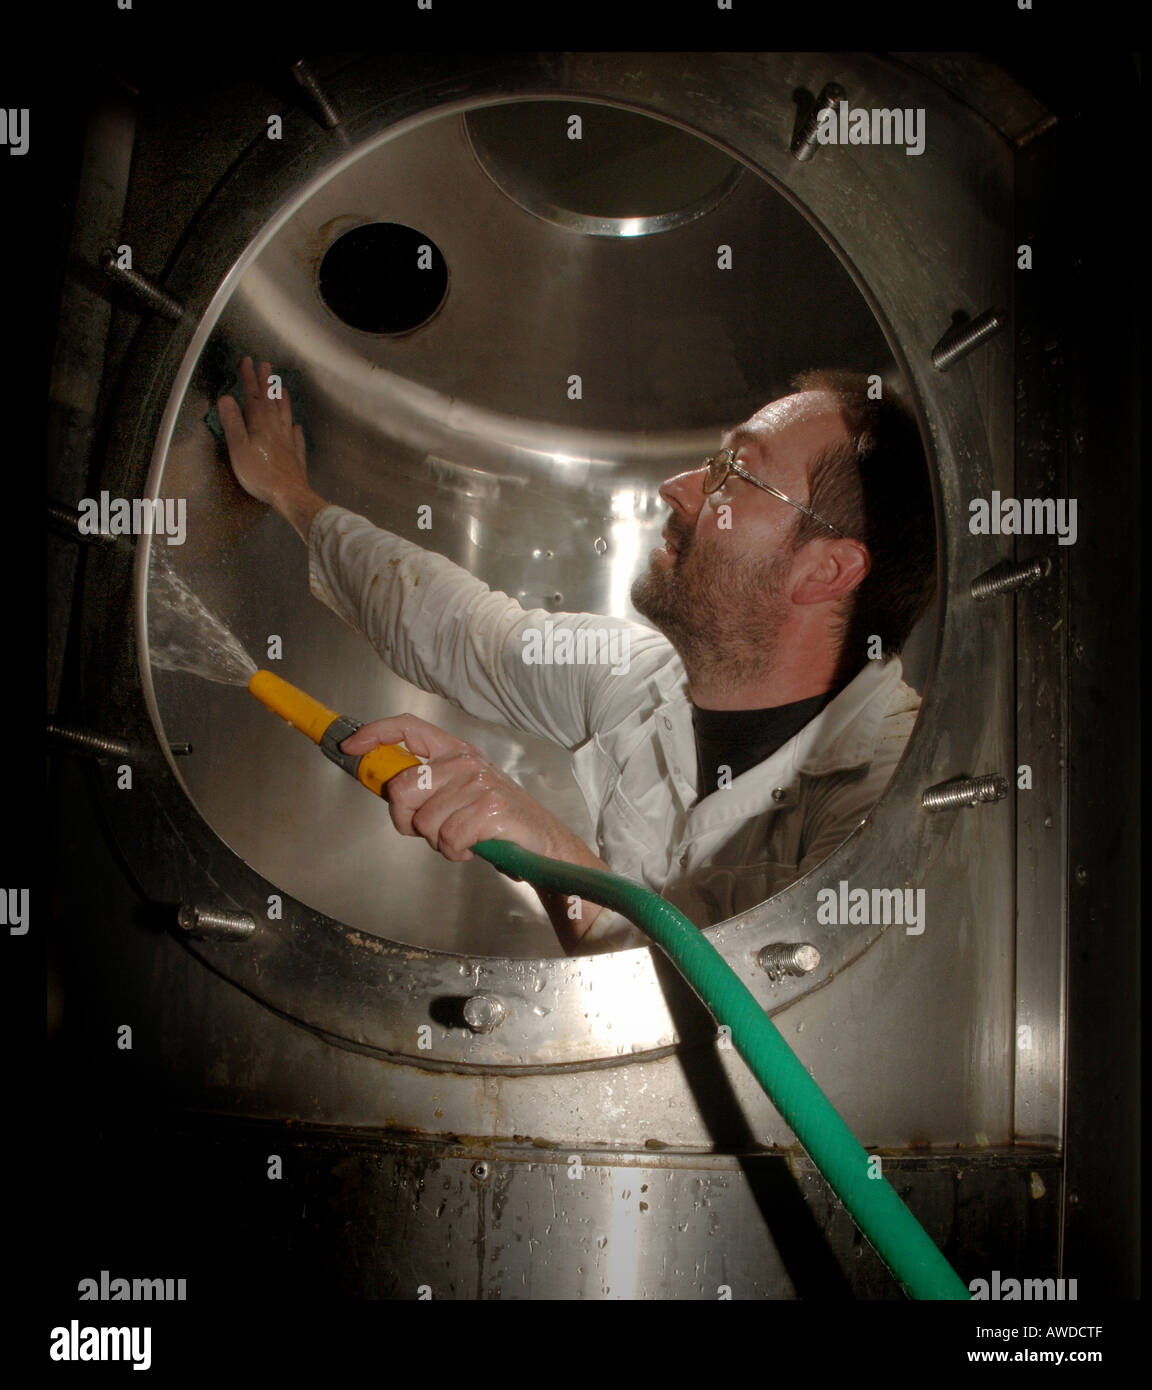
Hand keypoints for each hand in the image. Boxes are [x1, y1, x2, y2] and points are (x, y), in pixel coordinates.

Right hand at [217, 356, 308, 505]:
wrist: (290, 495)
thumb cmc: (260, 474)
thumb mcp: (239, 448)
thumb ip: (233, 423)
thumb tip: (227, 398)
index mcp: (260, 425)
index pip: (253, 397)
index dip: (249, 378)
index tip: (247, 361)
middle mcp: (276, 429)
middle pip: (271, 402)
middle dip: (266, 383)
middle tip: (266, 365)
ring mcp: (289, 443)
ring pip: (285, 416)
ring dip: (282, 401)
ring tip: (282, 388)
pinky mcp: (296, 457)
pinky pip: (297, 439)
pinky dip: (296, 430)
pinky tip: (297, 426)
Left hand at [340, 713, 578, 863]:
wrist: (542, 843)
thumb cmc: (495, 822)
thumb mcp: (459, 795)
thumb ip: (427, 788)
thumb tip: (388, 789)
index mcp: (454, 752)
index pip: (409, 728)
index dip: (375, 734)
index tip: (351, 747)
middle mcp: (465, 761)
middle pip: (403, 788)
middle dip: (408, 820)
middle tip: (430, 831)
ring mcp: (479, 782)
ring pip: (424, 821)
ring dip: (439, 841)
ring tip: (463, 837)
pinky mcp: (490, 807)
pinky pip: (448, 838)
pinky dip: (457, 851)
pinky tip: (474, 846)